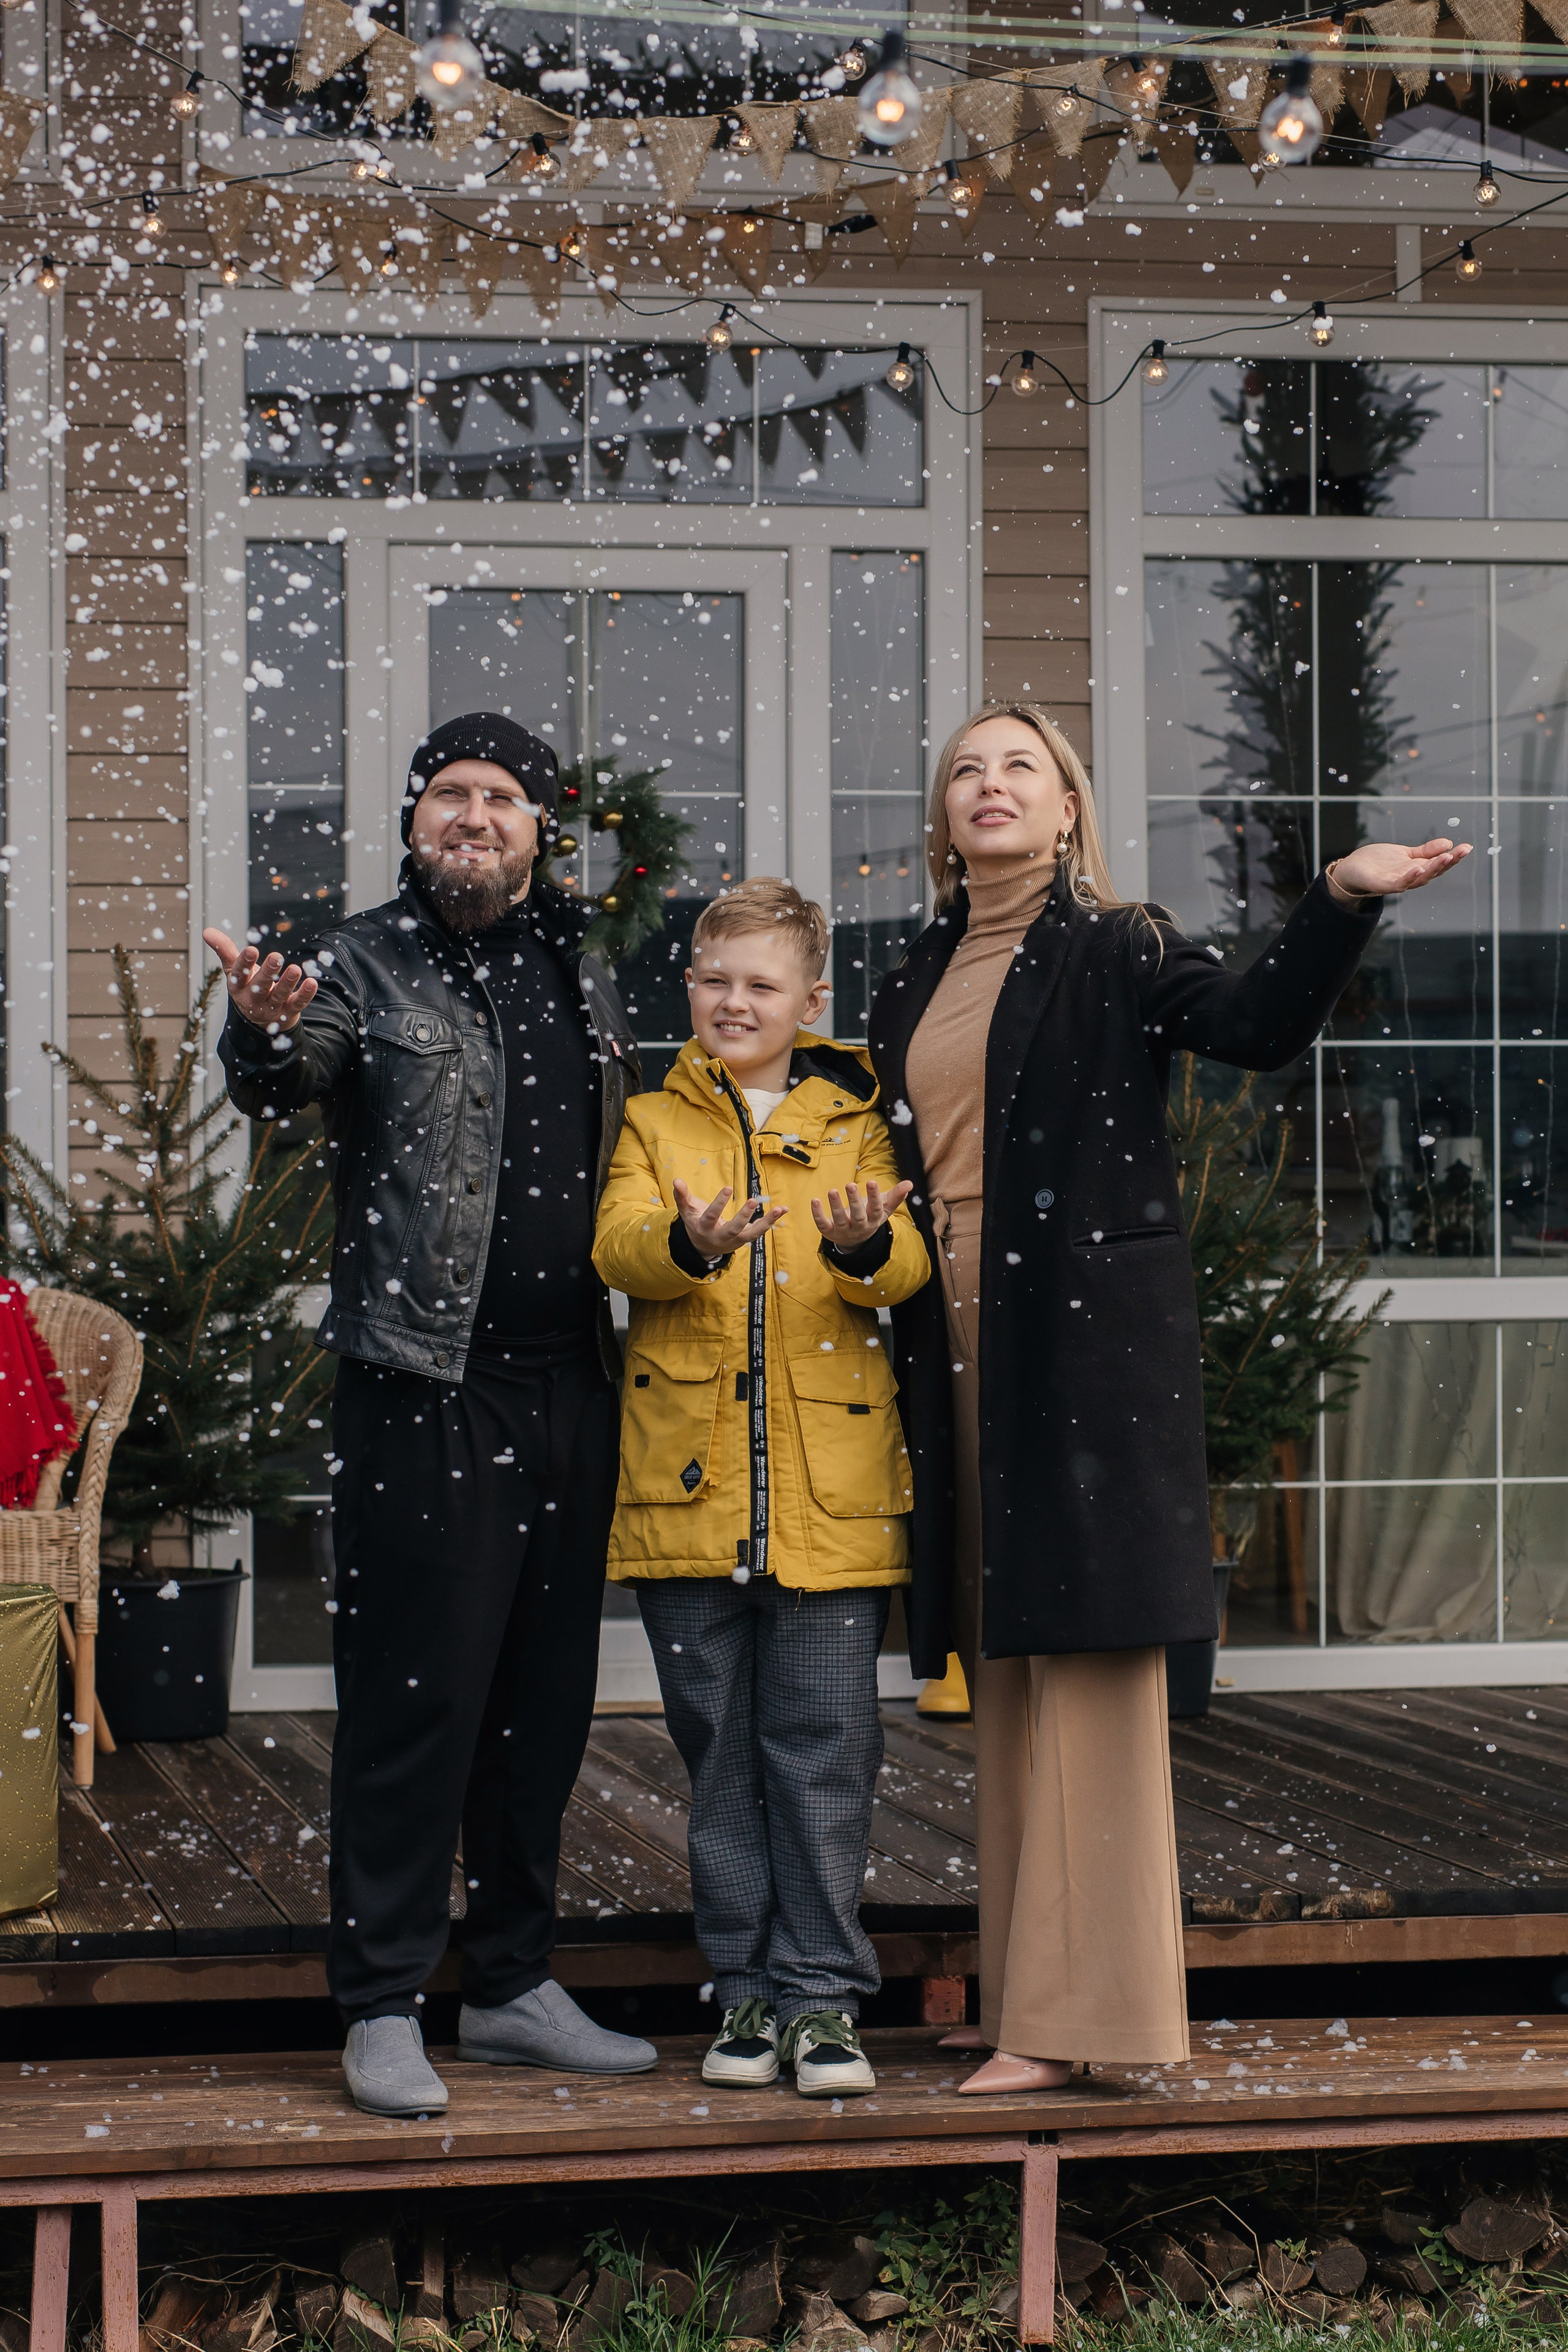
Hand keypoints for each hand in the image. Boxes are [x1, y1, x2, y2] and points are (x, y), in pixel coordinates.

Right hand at [203, 928, 317, 1031]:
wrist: (261, 1017)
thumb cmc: (247, 985)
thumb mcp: (234, 969)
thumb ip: (224, 950)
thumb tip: (206, 931)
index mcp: (238, 987)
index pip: (239, 975)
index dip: (245, 963)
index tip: (252, 950)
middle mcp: (252, 1000)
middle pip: (259, 987)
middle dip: (268, 972)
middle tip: (277, 956)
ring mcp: (271, 1008)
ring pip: (279, 996)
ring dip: (287, 983)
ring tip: (295, 969)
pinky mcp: (287, 1012)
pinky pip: (297, 1004)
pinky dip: (305, 994)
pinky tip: (312, 982)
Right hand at [673, 1176, 786, 1260]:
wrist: (703, 1247)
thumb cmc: (696, 1223)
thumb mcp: (687, 1211)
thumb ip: (681, 1196)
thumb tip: (676, 1180)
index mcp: (704, 1228)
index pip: (711, 1217)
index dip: (719, 1204)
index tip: (728, 1188)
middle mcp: (720, 1237)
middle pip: (733, 1229)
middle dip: (743, 1216)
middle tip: (753, 1201)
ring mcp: (735, 1240)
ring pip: (752, 1234)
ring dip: (766, 1222)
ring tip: (780, 1209)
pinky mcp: (745, 1239)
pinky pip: (760, 1231)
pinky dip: (772, 1221)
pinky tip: (783, 1209)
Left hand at [810, 1178, 913, 1249]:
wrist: (854, 1240)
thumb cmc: (870, 1216)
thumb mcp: (883, 1207)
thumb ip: (896, 1195)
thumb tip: (910, 1184)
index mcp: (873, 1220)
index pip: (876, 1210)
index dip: (874, 1197)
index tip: (872, 1182)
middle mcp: (859, 1228)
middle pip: (858, 1216)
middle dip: (854, 1201)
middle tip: (850, 1184)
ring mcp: (844, 1231)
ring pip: (840, 1220)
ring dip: (836, 1206)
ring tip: (833, 1190)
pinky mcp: (829, 1231)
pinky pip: (823, 1224)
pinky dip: (818, 1214)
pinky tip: (814, 1200)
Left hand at [1329, 839, 1471, 898]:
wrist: (1353, 869)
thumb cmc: (1379, 862)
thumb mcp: (1406, 853)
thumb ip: (1426, 850)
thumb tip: (1448, 843)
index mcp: (1417, 869)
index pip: (1439, 864)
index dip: (1454, 857)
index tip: (1467, 847)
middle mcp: (1411, 878)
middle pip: (1433, 872)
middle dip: (1448, 862)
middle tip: (1460, 851)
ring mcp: (1397, 882)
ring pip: (1420, 878)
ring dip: (1433, 869)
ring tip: (1446, 857)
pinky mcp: (1382, 884)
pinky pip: (1399, 884)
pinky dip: (1409, 878)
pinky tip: (1418, 868)